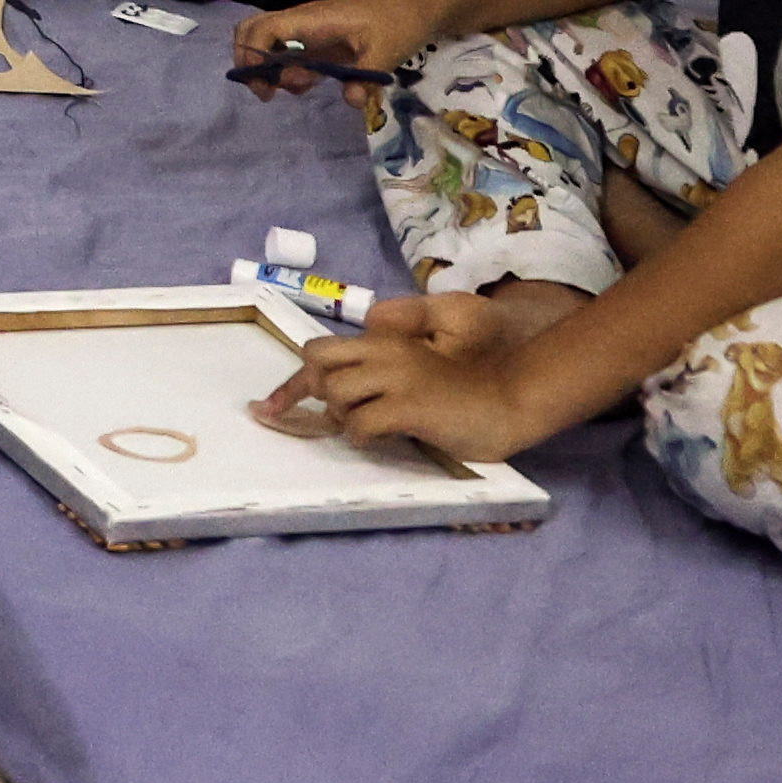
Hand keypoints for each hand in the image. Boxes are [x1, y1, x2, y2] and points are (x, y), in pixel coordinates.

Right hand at [231, 0, 441, 94]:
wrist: (415, 4)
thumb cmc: (398, 21)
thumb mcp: (386, 51)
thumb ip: (364, 77)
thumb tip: (351, 101)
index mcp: (310, 20)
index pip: (262, 30)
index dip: (252, 57)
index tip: (266, 87)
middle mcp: (301, 23)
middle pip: (251, 30)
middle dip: (248, 62)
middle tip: (268, 91)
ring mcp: (307, 30)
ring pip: (266, 41)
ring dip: (268, 68)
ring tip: (297, 88)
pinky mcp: (318, 39)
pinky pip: (286, 50)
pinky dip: (284, 68)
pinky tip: (307, 84)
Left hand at [268, 306, 561, 467]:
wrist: (513, 402)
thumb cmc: (467, 394)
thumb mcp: (417, 375)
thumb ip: (380, 376)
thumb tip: (335, 396)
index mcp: (387, 343)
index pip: (322, 351)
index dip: (293, 382)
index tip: (269, 408)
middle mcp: (387, 353)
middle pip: (317, 360)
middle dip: (308, 390)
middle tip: (327, 416)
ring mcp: (397, 378)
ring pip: (335, 392)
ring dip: (341, 416)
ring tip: (368, 426)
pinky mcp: (410, 406)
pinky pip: (361, 423)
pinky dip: (361, 436)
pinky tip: (380, 438)